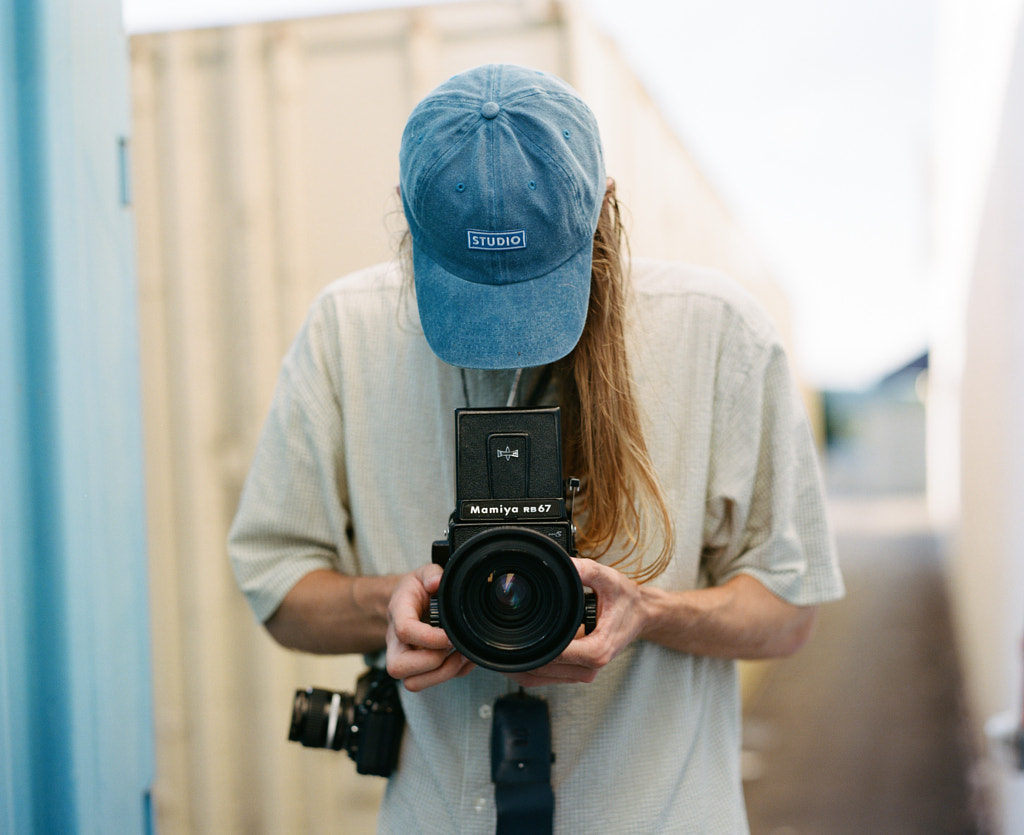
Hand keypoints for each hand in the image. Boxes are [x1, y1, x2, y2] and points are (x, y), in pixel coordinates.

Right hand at [385, 564, 474, 691]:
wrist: (408, 604)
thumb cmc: (416, 591)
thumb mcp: (423, 573)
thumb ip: (431, 573)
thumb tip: (436, 581)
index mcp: (398, 614)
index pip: (405, 631)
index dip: (430, 638)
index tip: (450, 634)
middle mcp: (396, 642)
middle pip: (399, 668)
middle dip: (433, 662)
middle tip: (453, 647)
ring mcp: (405, 659)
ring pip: (413, 683)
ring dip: (443, 674)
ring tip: (461, 655)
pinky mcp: (417, 670)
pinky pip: (431, 684)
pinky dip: (452, 674)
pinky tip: (462, 657)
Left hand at [505, 557, 647, 687]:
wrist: (642, 614)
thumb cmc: (627, 600)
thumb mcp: (607, 578)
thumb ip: (584, 570)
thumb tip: (563, 564)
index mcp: (597, 650)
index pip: (554, 657)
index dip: (531, 649)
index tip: (512, 638)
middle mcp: (591, 667)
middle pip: (543, 672)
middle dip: (520, 659)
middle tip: (498, 643)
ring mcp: (585, 672)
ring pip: (542, 679)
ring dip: (522, 666)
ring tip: (504, 647)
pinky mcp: (580, 671)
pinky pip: (549, 677)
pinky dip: (532, 668)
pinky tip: (520, 653)